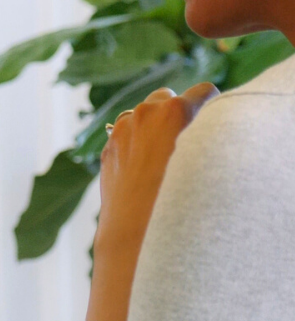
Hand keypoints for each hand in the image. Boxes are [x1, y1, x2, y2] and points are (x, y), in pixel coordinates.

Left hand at [96, 83, 218, 261]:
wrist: (136, 229)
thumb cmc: (181, 199)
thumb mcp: (206, 161)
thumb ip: (205, 134)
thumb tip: (204, 125)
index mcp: (175, 110)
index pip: (203, 91)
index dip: (210, 108)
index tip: (211, 125)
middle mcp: (146, 112)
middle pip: (167, 97)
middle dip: (175, 113)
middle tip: (185, 141)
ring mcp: (122, 128)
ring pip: (142, 114)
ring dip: (151, 125)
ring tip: (161, 155)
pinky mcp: (109, 146)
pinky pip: (127, 134)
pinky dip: (135, 143)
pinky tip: (143, 168)